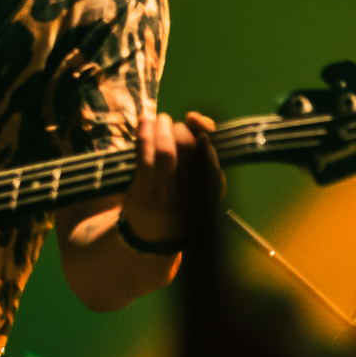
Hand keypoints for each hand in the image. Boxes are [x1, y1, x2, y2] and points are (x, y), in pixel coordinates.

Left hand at [122, 111, 225, 245]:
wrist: (151, 238)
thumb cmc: (178, 205)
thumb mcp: (198, 187)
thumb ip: (201, 155)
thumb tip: (195, 118)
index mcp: (209, 198)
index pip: (213, 164)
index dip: (207, 138)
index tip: (198, 125)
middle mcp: (191, 200)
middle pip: (190, 152)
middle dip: (182, 130)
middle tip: (174, 126)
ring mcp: (165, 198)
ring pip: (167, 153)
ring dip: (162, 129)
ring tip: (159, 119)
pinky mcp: (142, 194)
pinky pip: (144, 159)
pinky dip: (144, 135)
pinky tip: (144, 122)